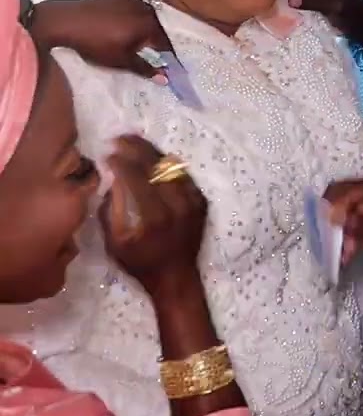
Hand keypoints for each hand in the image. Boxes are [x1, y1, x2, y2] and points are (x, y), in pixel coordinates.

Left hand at [32, 0, 173, 80]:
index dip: (168, 57)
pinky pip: (131, 7)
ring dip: (144, 27)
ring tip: (135, 39)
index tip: (168, 66)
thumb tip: (166, 78)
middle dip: (157, 41)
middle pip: (158, 27)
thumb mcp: (121, 61)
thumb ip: (145, 69)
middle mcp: (145, 9)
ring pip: (145, 16)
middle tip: (151, 54)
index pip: (167, 44)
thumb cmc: (95, 44)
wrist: (64, 21)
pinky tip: (120, 24)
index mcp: (150, 26)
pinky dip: (131, 16)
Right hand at [98, 135, 207, 297]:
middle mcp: (178, 205)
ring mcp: (193, 202)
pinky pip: (184, 176)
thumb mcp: (115, 242)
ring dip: (153, 152)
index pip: (137, 178)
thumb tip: (112, 181)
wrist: (177, 277)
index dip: (122, 162)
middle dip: (137, 148)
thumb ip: (111, 210)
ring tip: (135, 142)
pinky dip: (168, 165)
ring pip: (173, 167)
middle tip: (121, 137)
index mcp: (155, 216)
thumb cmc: (141, 263)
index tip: (109, 154)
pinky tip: (155, 159)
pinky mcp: (201, 202)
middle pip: (157, 166)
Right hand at [325, 173, 362, 279]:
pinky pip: (353, 222)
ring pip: (348, 212)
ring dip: (342, 232)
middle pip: (348, 197)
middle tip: (330, 239)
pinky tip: (347, 254)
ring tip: (343, 254)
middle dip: (338, 219)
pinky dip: (349, 237)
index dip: (339, 204)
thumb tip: (337, 217)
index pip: (355, 188)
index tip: (328, 223)